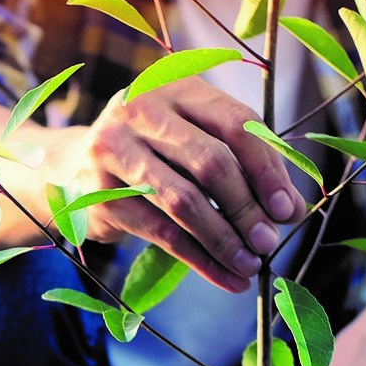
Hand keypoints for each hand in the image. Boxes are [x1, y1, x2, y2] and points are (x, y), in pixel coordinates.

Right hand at [56, 77, 300, 292]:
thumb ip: (245, 167)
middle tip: (269, 243)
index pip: (235, 122)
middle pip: (210, 161)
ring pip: (184, 200)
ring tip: (251, 266)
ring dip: (225, 239)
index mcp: (177, 87)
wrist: (73, 167)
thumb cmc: (154, 155)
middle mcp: (141, 109)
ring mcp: (114, 149)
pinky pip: (162, 233)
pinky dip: (201, 260)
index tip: (287, 209)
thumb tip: (292, 210)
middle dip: (247, 208)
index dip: (267, 168)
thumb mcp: (197, 145)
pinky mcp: (100, 193)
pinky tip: (227, 278)